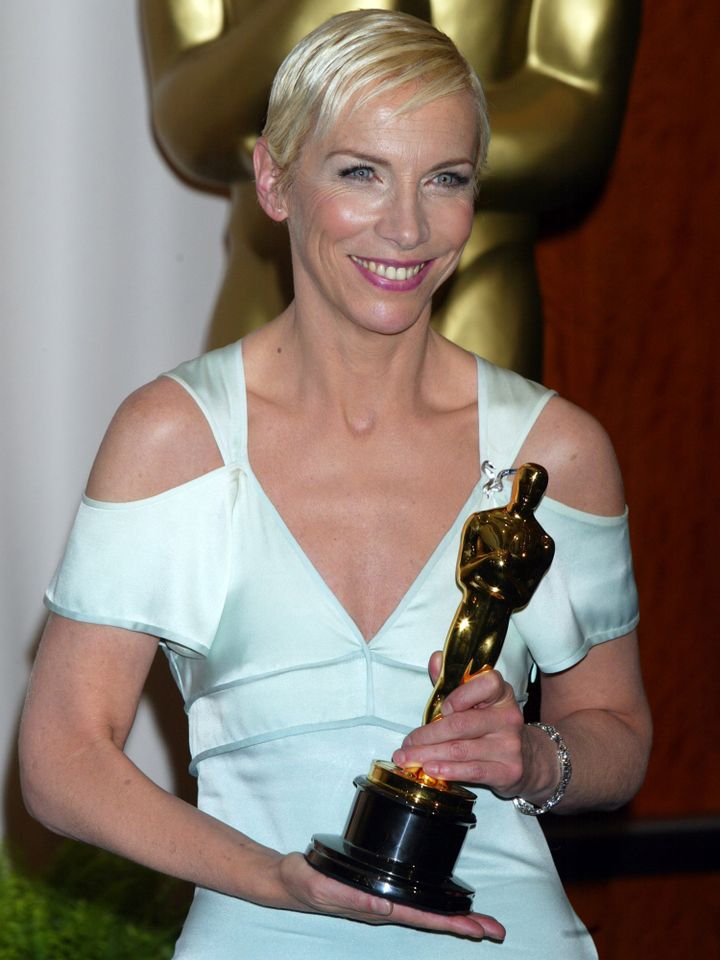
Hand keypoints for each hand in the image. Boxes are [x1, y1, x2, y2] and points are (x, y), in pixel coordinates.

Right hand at [276, 852, 504, 940]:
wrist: (287, 881)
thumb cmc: (304, 883)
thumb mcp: (324, 887)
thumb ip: (352, 898)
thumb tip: (386, 907)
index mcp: (376, 907)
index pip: (421, 917)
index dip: (450, 922)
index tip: (477, 929)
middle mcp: (385, 907)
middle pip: (431, 918)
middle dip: (464, 924)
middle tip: (497, 930)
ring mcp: (383, 900)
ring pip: (426, 909)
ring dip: (454, 915)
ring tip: (481, 920)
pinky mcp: (379, 888)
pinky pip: (413, 898)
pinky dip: (434, 901)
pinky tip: (444, 899)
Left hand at [392, 652, 526, 796]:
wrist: (526, 758)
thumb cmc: (490, 724)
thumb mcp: (474, 699)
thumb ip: (451, 680)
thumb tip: (436, 658)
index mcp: (501, 693)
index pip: (486, 684)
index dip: (460, 696)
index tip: (442, 709)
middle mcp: (508, 717)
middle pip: (461, 724)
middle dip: (427, 735)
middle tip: (405, 745)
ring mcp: (510, 745)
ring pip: (461, 750)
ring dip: (429, 755)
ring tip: (407, 759)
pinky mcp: (508, 771)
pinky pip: (472, 770)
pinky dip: (447, 771)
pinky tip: (430, 770)